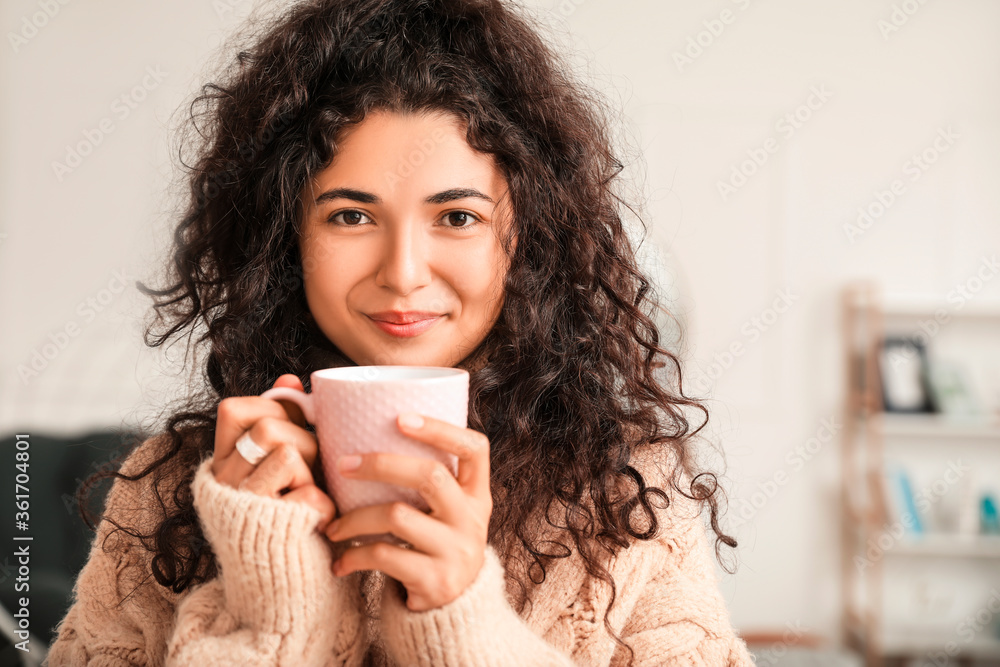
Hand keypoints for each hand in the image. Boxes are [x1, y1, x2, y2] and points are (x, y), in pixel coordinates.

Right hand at [211, 374, 336, 531]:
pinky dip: (325, 505)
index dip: (271, 411)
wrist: (290, 589)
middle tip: (311, 470)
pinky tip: (319, 522)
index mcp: (222, 464)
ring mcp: (243, 508)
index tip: (290, 432)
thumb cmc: (293, 520)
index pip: (232, 409)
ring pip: (287, 452)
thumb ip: (282, 424)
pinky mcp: (271, 531)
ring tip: (312, 495)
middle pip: (267, 429)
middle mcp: (222, 485)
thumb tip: (289, 379)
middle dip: (305, 441)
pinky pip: (309, 493)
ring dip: (314, 471)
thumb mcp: (283, 468)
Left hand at [323, 413, 492, 611]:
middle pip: (430, 475)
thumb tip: (367, 430)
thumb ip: (425, 480)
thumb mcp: (447, 511)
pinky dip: (354, 556)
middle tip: (343, 465)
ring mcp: (456, 549)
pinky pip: (384, 556)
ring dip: (354, 518)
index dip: (440, 429)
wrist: (454, 610)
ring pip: (397, 516)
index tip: (400, 418)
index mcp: (476, 493)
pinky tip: (340, 561)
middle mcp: (471, 518)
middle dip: (381, 464)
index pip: (475, 448)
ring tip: (332, 526)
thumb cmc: (434, 544)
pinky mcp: (435, 580)